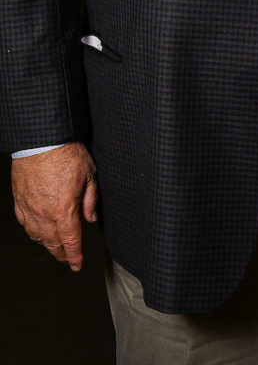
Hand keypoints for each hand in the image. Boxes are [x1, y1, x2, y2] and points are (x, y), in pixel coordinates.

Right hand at [11, 142, 97, 271]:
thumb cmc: (66, 153)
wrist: (41, 140)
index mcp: (64, 209)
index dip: (75, 256)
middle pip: (52, 243)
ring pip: (37, 236)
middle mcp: (44, 214)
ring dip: (47, 244)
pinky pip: (25, 223)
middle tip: (67, 259)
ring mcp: (29, 208)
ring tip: (54, 247)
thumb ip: (90, 199)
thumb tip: (91, 218)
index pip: (71, 241)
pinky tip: (37, 231)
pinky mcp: (20, 200)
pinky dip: (33, 232)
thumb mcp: (89, 174)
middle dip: (61, 254)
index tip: (77, 264)